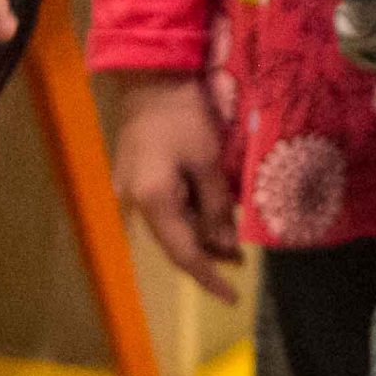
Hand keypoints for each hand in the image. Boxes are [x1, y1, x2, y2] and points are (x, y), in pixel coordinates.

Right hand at [109, 70, 242, 303]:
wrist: (150, 78)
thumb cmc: (182, 116)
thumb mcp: (207, 162)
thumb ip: (216, 207)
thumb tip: (225, 246)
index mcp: (153, 202)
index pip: (183, 254)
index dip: (208, 277)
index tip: (231, 297)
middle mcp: (136, 203)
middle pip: (176, 241)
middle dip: (209, 253)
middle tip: (242, 260)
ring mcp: (133, 190)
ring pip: (172, 225)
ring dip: (202, 233)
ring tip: (233, 239)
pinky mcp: (137, 177)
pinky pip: (167, 207)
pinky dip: (191, 214)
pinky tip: (213, 212)